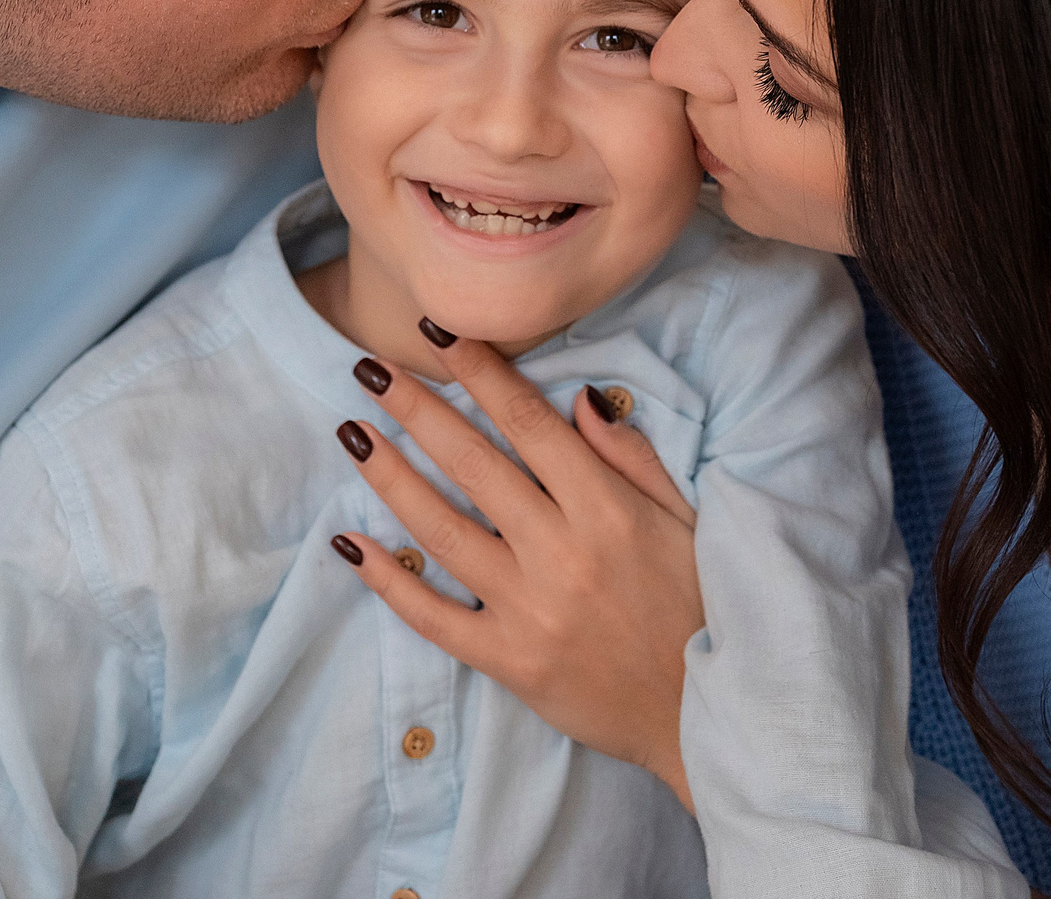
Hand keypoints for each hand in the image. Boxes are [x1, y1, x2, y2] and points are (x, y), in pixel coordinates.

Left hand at [333, 320, 704, 808]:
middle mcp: (561, 554)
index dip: (483, 373)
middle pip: (474, 465)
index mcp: (607, 512)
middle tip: (371, 367)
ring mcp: (528, 610)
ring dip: (391, 477)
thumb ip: (631, 459)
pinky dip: (387, 580)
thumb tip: (581, 399)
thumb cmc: (696, 608)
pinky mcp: (507, 661)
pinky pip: (433, 617)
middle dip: (418, 408)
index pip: (531, 425)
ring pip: (441, 531)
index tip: (441, 334)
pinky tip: (349, 543)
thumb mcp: (684, 521)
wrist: (700, 715)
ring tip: (352, 433)